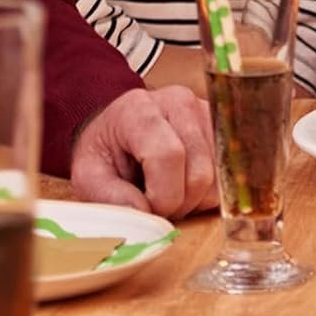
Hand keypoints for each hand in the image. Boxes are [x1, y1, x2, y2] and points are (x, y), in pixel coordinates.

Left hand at [70, 86, 216, 219]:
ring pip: (218, 177)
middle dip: (178, 203)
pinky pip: (226, 174)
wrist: (117, 129)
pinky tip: (184, 184)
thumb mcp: (88, 175)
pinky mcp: (221, 126)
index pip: (168, 155)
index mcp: (140, 109)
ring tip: (169, 192)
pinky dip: (207, 191)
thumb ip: (110, 196)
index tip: (147, 208)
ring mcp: (205, 111)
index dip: (162, 196)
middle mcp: (179, 102)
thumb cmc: (104, 152)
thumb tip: (146, 214)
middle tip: (156, 205)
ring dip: (194, 199)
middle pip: (199, 172)